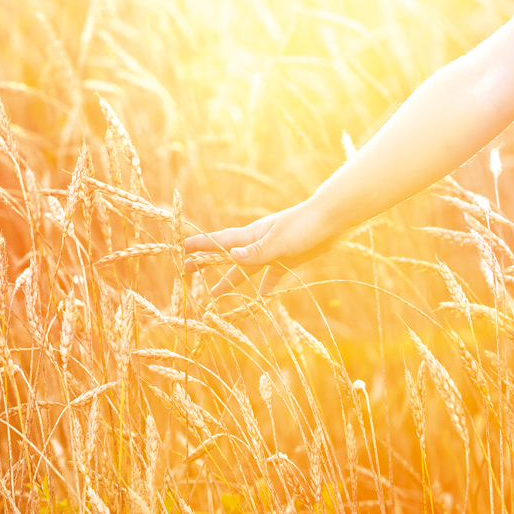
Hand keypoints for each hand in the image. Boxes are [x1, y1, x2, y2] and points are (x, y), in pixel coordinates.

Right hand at [183, 199, 338, 296]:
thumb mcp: (279, 241)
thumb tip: (232, 257)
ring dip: (232, 279)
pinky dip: (266, 284)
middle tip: (189, 272)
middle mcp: (258, 242)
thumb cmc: (304, 225)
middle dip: (208, 263)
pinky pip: (273, 273)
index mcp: (251, 235)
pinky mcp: (288, 257)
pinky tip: (263, 294)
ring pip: (247, 268)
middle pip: (228, 256)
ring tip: (216, 292)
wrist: (332, 219)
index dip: (201, 245)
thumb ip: (257, 252)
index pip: (220, 240)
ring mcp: (273, 250)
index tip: (181, 248)